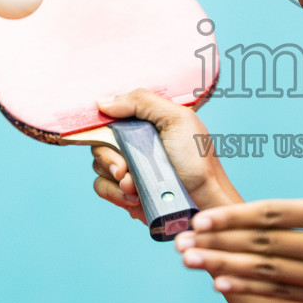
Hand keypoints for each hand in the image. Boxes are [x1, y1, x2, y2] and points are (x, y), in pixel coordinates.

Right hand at [89, 89, 240, 222]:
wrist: (203, 200)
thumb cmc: (197, 159)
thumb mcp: (177, 119)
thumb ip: (141, 102)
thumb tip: (102, 102)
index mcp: (145, 122)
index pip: (111, 116)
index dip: (104, 126)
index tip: (110, 136)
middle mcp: (134, 142)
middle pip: (100, 141)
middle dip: (109, 157)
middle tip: (124, 168)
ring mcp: (129, 167)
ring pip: (99, 165)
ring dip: (115, 177)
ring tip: (135, 186)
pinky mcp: (124, 191)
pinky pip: (102, 187)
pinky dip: (113, 193)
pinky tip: (133, 197)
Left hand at [172, 150, 302, 302]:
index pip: (278, 215)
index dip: (236, 217)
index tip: (204, 217)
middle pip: (264, 244)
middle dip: (219, 243)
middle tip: (181, 241)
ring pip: (268, 272)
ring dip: (225, 267)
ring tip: (192, 263)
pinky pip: (285, 295)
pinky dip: (253, 290)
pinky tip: (224, 285)